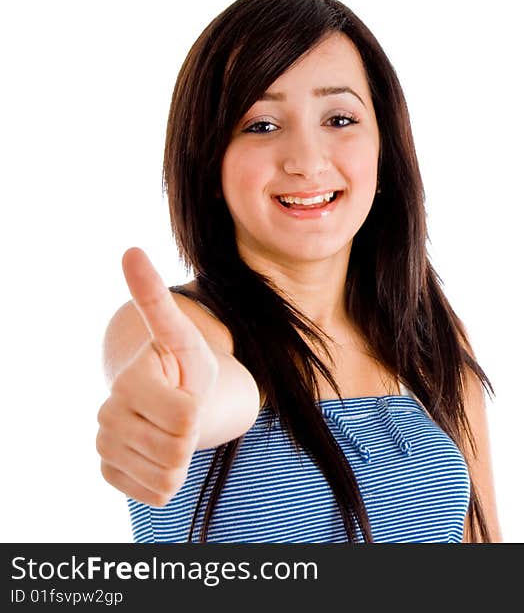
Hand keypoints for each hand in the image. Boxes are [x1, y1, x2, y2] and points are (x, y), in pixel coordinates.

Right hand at [96, 247, 218, 506]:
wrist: (169, 396)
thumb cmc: (184, 365)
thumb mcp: (182, 334)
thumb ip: (156, 300)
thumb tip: (130, 250)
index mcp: (129, 382)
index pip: (186, 417)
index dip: (198, 408)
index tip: (187, 390)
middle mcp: (108, 416)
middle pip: (177, 449)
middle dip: (192, 433)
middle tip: (185, 412)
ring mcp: (106, 447)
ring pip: (168, 476)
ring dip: (183, 457)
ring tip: (175, 430)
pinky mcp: (111, 472)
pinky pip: (157, 492)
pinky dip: (169, 478)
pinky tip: (162, 452)